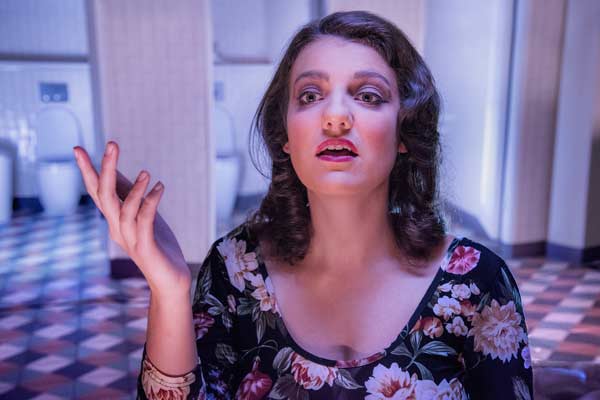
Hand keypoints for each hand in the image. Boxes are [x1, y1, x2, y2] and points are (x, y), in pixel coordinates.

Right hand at [73, 141, 190, 295]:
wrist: (170, 279)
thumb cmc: (157, 244)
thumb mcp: (142, 215)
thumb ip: (130, 196)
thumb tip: (116, 172)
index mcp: (114, 220)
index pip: (96, 192)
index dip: (88, 171)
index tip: (77, 149)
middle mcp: (117, 228)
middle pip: (104, 196)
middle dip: (105, 169)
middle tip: (112, 144)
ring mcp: (130, 239)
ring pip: (123, 210)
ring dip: (135, 189)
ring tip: (147, 172)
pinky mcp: (146, 247)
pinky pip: (145, 221)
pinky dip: (151, 203)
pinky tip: (160, 187)